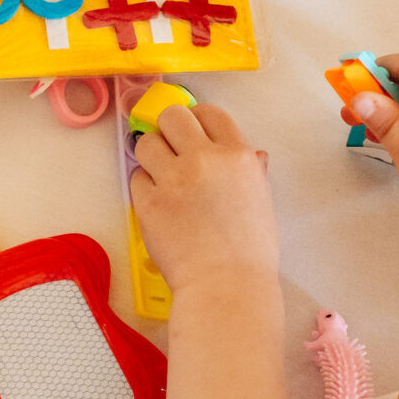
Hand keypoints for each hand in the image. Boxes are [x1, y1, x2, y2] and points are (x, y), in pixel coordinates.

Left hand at [128, 99, 276, 292]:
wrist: (226, 286)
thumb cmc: (250, 252)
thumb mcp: (262, 203)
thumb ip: (253, 173)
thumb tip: (254, 156)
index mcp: (237, 156)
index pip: (210, 112)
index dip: (197, 118)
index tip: (191, 130)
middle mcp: (204, 159)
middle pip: (172, 117)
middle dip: (168, 129)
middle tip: (170, 149)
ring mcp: (174, 179)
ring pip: (147, 142)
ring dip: (151, 156)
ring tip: (160, 177)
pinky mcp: (148, 202)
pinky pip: (136, 178)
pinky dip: (144, 187)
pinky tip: (158, 203)